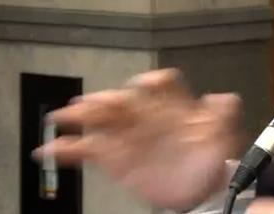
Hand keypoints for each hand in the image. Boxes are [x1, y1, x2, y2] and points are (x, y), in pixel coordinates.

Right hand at [35, 68, 240, 211]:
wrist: (201, 191)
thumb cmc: (212, 159)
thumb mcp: (223, 135)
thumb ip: (224, 114)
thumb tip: (224, 97)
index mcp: (173, 107)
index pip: (161, 86)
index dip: (152, 83)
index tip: (142, 85)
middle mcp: (147, 117)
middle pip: (123, 101)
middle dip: (105, 100)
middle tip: (86, 103)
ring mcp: (130, 137)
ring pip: (102, 120)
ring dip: (81, 116)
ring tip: (61, 118)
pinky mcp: (116, 159)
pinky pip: (88, 150)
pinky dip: (67, 149)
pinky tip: (50, 150)